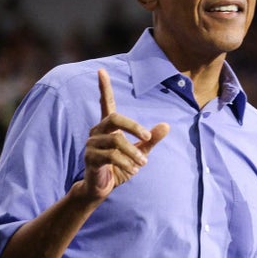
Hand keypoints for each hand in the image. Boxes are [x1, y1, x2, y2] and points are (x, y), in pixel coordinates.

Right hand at [81, 69, 168, 199]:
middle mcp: (97, 131)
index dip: (104, 87)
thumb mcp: (140, 152)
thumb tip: (166, 125)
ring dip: (133, 152)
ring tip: (142, 163)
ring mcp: (92, 144)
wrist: (104, 187)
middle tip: (147, 137)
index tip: (101, 70)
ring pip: (116, 141)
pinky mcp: (90, 158)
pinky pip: (111, 156)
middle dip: (134, 127)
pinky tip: (133, 170)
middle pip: (115, 118)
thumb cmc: (121, 166)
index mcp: (108, 126)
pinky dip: (126, 163)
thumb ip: (150, 139)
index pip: (106, 102)